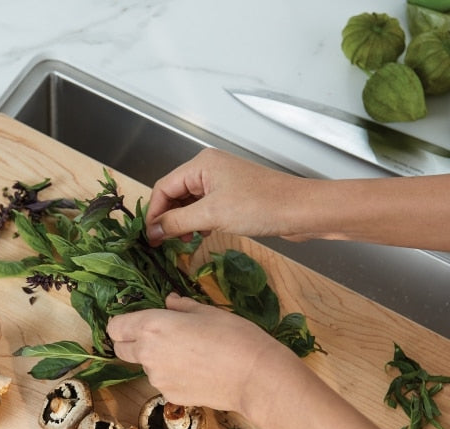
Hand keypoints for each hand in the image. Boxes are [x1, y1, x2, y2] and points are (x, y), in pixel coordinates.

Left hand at [107, 293, 295, 412]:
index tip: (137, 322)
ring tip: (190, 354)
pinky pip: (163, 382)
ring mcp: (157, 378)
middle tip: (158, 337)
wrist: (253, 376)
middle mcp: (147, 354)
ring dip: (157, 360)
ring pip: (145, 367)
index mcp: (152, 326)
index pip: (115, 327)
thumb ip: (181, 307)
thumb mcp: (207, 311)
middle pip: (121, 350)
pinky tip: (198, 372)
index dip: (123, 324)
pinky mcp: (169, 395)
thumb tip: (169, 302)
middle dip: (131, 342)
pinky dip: (173, 376)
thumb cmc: (233, 336)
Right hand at [145, 149, 309, 243]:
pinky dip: (199, 222)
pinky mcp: (234, 196)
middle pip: (175, 194)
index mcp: (201, 165)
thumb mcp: (212, 215)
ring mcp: (222, 182)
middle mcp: (209, 169)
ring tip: (185, 241)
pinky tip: (202, 235)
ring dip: (183, 222)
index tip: (149, 237)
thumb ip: (177, 222)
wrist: (300, 210)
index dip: (154, 213)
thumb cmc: (260, 206)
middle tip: (164, 243)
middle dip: (168, 218)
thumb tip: (153, 230)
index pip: (164, 187)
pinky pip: (206, 208)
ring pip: (190, 203)